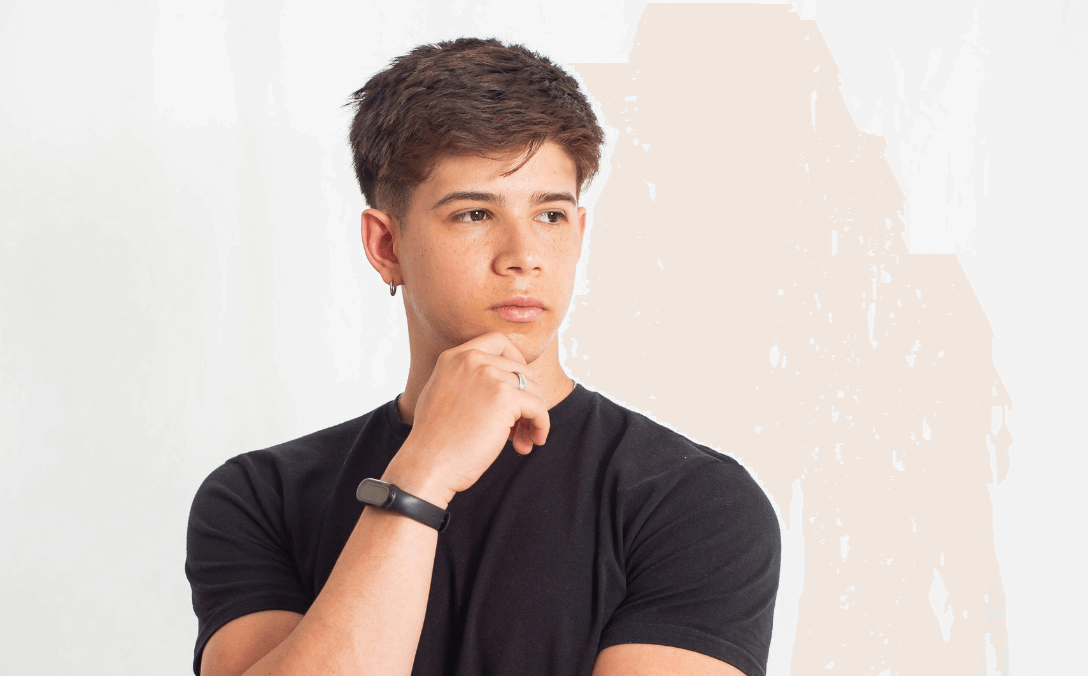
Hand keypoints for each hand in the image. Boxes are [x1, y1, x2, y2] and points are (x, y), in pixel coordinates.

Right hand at [387, 332, 550, 504]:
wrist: (428, 464)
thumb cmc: (434, 440)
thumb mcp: (442, 394)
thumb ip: (467, 380)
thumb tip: (505, 383)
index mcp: (454, 357)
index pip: (498, 341)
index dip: (516, 361)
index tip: (519, 387)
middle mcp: (472, 359)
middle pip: (521, 369)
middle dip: (526, 398)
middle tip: (521, 426)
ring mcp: (489, 375)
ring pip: (533, 389)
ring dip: (534, 416)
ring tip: (524, 439)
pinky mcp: (505, 397)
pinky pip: (538, 407)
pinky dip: (541, 424)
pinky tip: (533, 442)